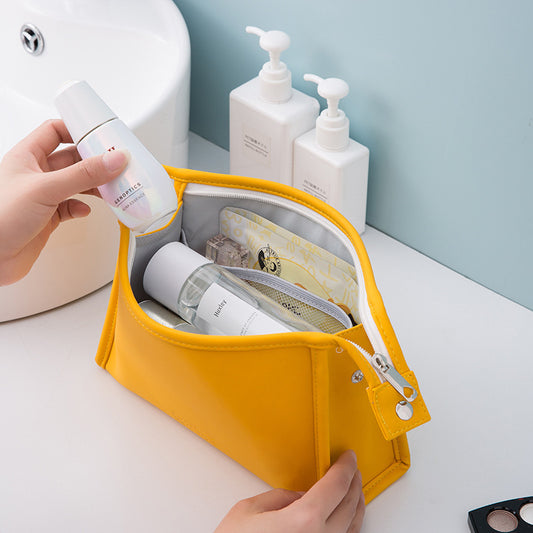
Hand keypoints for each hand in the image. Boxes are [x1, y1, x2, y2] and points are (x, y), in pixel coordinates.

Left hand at [0, 119, 127, 284]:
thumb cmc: (0, 218)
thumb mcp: (46, 188)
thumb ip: (83, 174)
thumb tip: (113, 160)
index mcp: (26, 157)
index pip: (54, 131)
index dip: (77, 130)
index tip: (100, 135)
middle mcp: (34, 174)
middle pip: (71, 158)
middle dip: (92, 161)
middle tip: (113, 162)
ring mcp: (42, 196)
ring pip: (75, 183)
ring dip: (93, 185)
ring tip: (109, 185)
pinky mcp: (48, 217)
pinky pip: (71, 207)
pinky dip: (83, 207)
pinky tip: (86, 209)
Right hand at [214, 450, 364, 532]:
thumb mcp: (249, 511)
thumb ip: (280, 498)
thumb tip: (299, 496)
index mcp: (303, 521)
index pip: (336, 485)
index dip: (346, 467)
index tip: (348, 457)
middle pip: (350, 505)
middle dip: (354, 482)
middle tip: (352, 469)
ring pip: (353, 526)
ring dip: (356, 504)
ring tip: (353, 490)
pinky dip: (350, 525)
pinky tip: (346, 519)